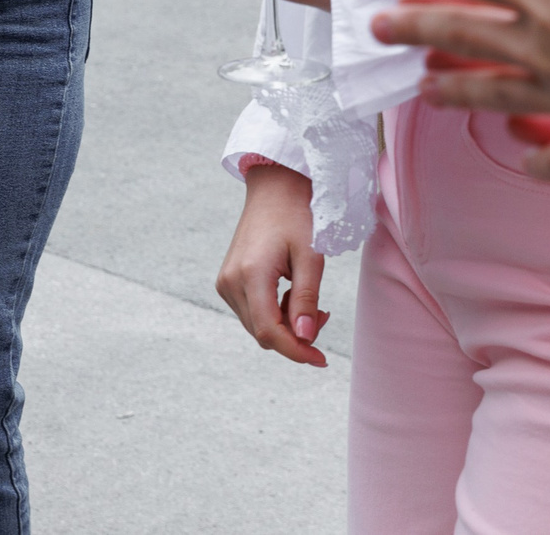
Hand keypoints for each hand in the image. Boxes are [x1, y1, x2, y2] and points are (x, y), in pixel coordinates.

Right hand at [215, 164, 330, 367]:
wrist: (274, 189)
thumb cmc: (297, 216)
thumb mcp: (311, 257)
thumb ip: (306, 299)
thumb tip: (305, 339)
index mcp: (250, 275)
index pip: (270, 332)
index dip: (297, 351)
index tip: (322, 359)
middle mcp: (230, 282)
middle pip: (263, 333)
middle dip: (296, 336)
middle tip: (324, 313)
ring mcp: (225, 282)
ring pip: (257, 326)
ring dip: (286, 325)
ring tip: (309, 301)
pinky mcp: (227, 280)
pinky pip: (252, 312)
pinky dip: (274, 313)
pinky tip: (291, 294)